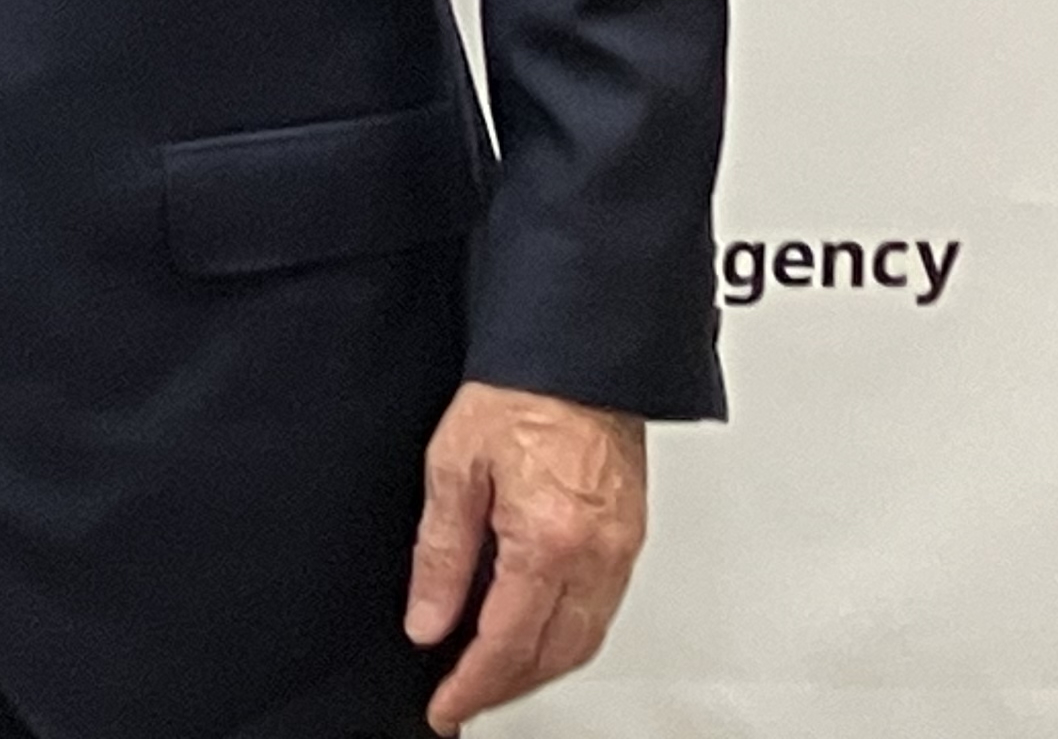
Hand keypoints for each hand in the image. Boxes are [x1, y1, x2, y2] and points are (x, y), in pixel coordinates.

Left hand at [406, 381, 647, 729]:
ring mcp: (620, 552)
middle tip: (463, 699)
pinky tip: (534, 633)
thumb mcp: (453, 467)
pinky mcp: (629, 540)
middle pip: (552, 656)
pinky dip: (564, 639)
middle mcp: (596, 557)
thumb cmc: (519, 393)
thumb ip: (440, 553)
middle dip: (505, 687)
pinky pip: (600, 613)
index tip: (446, 707)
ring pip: (582, 643)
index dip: (473, 685)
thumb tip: (427, 620)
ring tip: (491, 676)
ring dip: (537, 670)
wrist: (577, 354)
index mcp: (549, 542)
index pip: (508, 643)